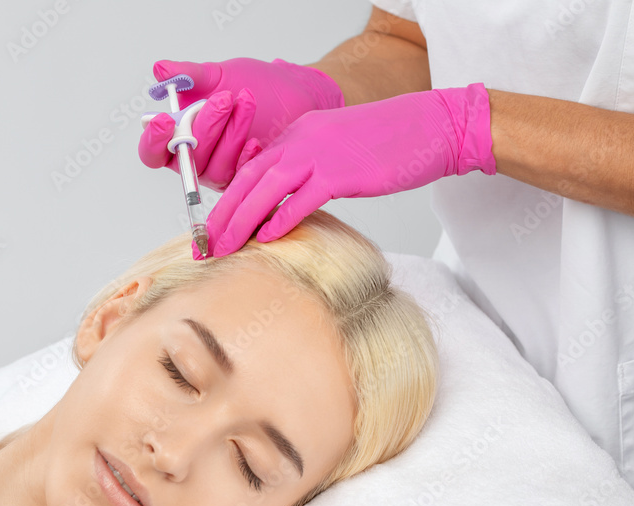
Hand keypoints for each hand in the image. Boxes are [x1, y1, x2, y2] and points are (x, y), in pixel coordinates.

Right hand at [138, 58, 344, 190]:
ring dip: (229, 135)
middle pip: (184, 158)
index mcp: (177, 136)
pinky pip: (238, 177)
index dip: (153, 141)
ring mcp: (219, 171)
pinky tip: (255, 141)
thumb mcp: (219, 74)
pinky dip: (245, 158)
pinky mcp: (244, 179)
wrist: (293, 92)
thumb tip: (160, 69)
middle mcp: (194, 159)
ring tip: (245, 102)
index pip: (152, 151)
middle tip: (223, 99)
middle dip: (204, 127)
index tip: (166, 121)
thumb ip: (190, 75)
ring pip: (213, 167)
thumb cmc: (253, 83)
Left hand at [207, 83, 496, 256]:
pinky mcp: (342, 172)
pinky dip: (281, 218)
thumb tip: (284, 207)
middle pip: (247, 180)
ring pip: (266, 189)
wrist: (430, 128)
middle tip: (203, 246)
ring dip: (240, 221)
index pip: (250, 170)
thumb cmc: (388, 145)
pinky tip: (266, 238)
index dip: (225, 201)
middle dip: (221, 216)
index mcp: (296, 134)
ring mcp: (319, 154)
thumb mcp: (336, 149)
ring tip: (223, 249)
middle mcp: (300, 140)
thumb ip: (308, 170)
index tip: (210, 230)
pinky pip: (302, 197)